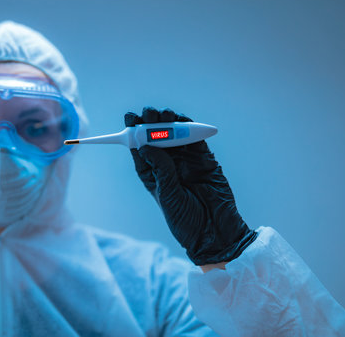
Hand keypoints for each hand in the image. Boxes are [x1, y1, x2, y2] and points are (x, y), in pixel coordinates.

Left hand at [125, 107, 256, 264]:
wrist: (215, 231)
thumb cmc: (185, 219)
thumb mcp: (168, 195)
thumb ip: (161, 169)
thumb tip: (146, 145)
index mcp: (151, 174)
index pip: (139, 148)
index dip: (133, 132)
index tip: (130, 118)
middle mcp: (166, 165)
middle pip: (155, 137)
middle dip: (151, 122)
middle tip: (149, 114)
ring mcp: (185, 160)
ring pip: (174, 134)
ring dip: (169, 121)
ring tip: (165, 114)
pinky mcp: (204, 158)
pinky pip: (195, 138)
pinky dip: (189, 127)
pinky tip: (183, 119)